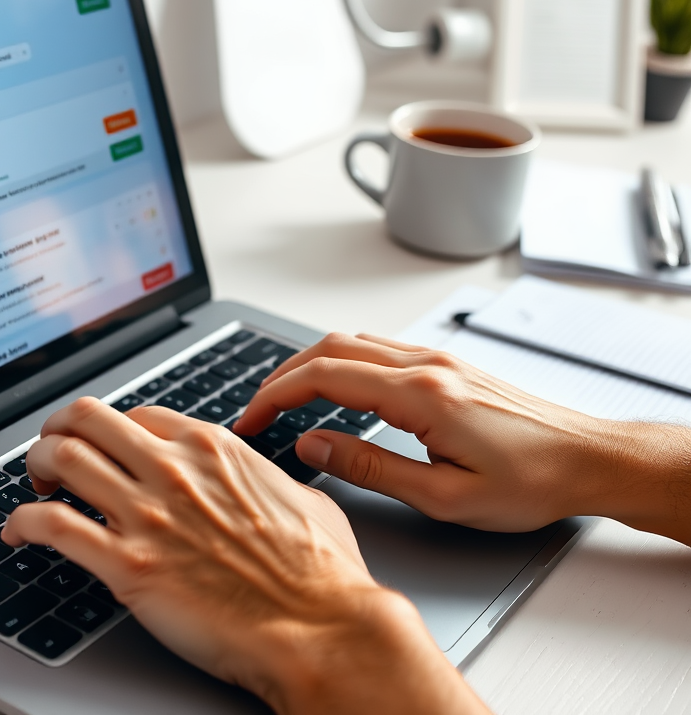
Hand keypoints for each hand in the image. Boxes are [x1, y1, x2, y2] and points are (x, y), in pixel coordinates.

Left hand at [2, 397, 486, 714]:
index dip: (110, 431)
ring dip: (36, 466)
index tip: (103, 448)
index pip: (135, 415)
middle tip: (53, 454)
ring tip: (36, 487)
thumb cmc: (321, 574)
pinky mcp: (126, 565)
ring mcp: (146, 514)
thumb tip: (263, 479)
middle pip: (84, 419)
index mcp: (212, 448)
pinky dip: (21, 523)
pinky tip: (18, 533)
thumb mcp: (303, 498)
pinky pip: (51, 526)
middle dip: (58, 431)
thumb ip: (266, 477)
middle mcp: (173, 469)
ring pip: (60, 458)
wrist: (320, 630)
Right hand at [236, 333, 690, 540]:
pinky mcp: (445, 364)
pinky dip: (339, 362)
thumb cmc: (530, 483)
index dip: (275, 395)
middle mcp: (424, 364)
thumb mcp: (443, 496)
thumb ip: (370, 466)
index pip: (323, 376)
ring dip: (308, 364)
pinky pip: (376, 348)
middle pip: (328, 348)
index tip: (250, 419)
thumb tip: (313, 446)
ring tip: (283, 399)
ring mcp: (435, 358)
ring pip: (351, 341)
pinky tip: (332, 388)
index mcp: (420, 395)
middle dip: (281, 375)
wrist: (588, 459)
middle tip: (256, 411)